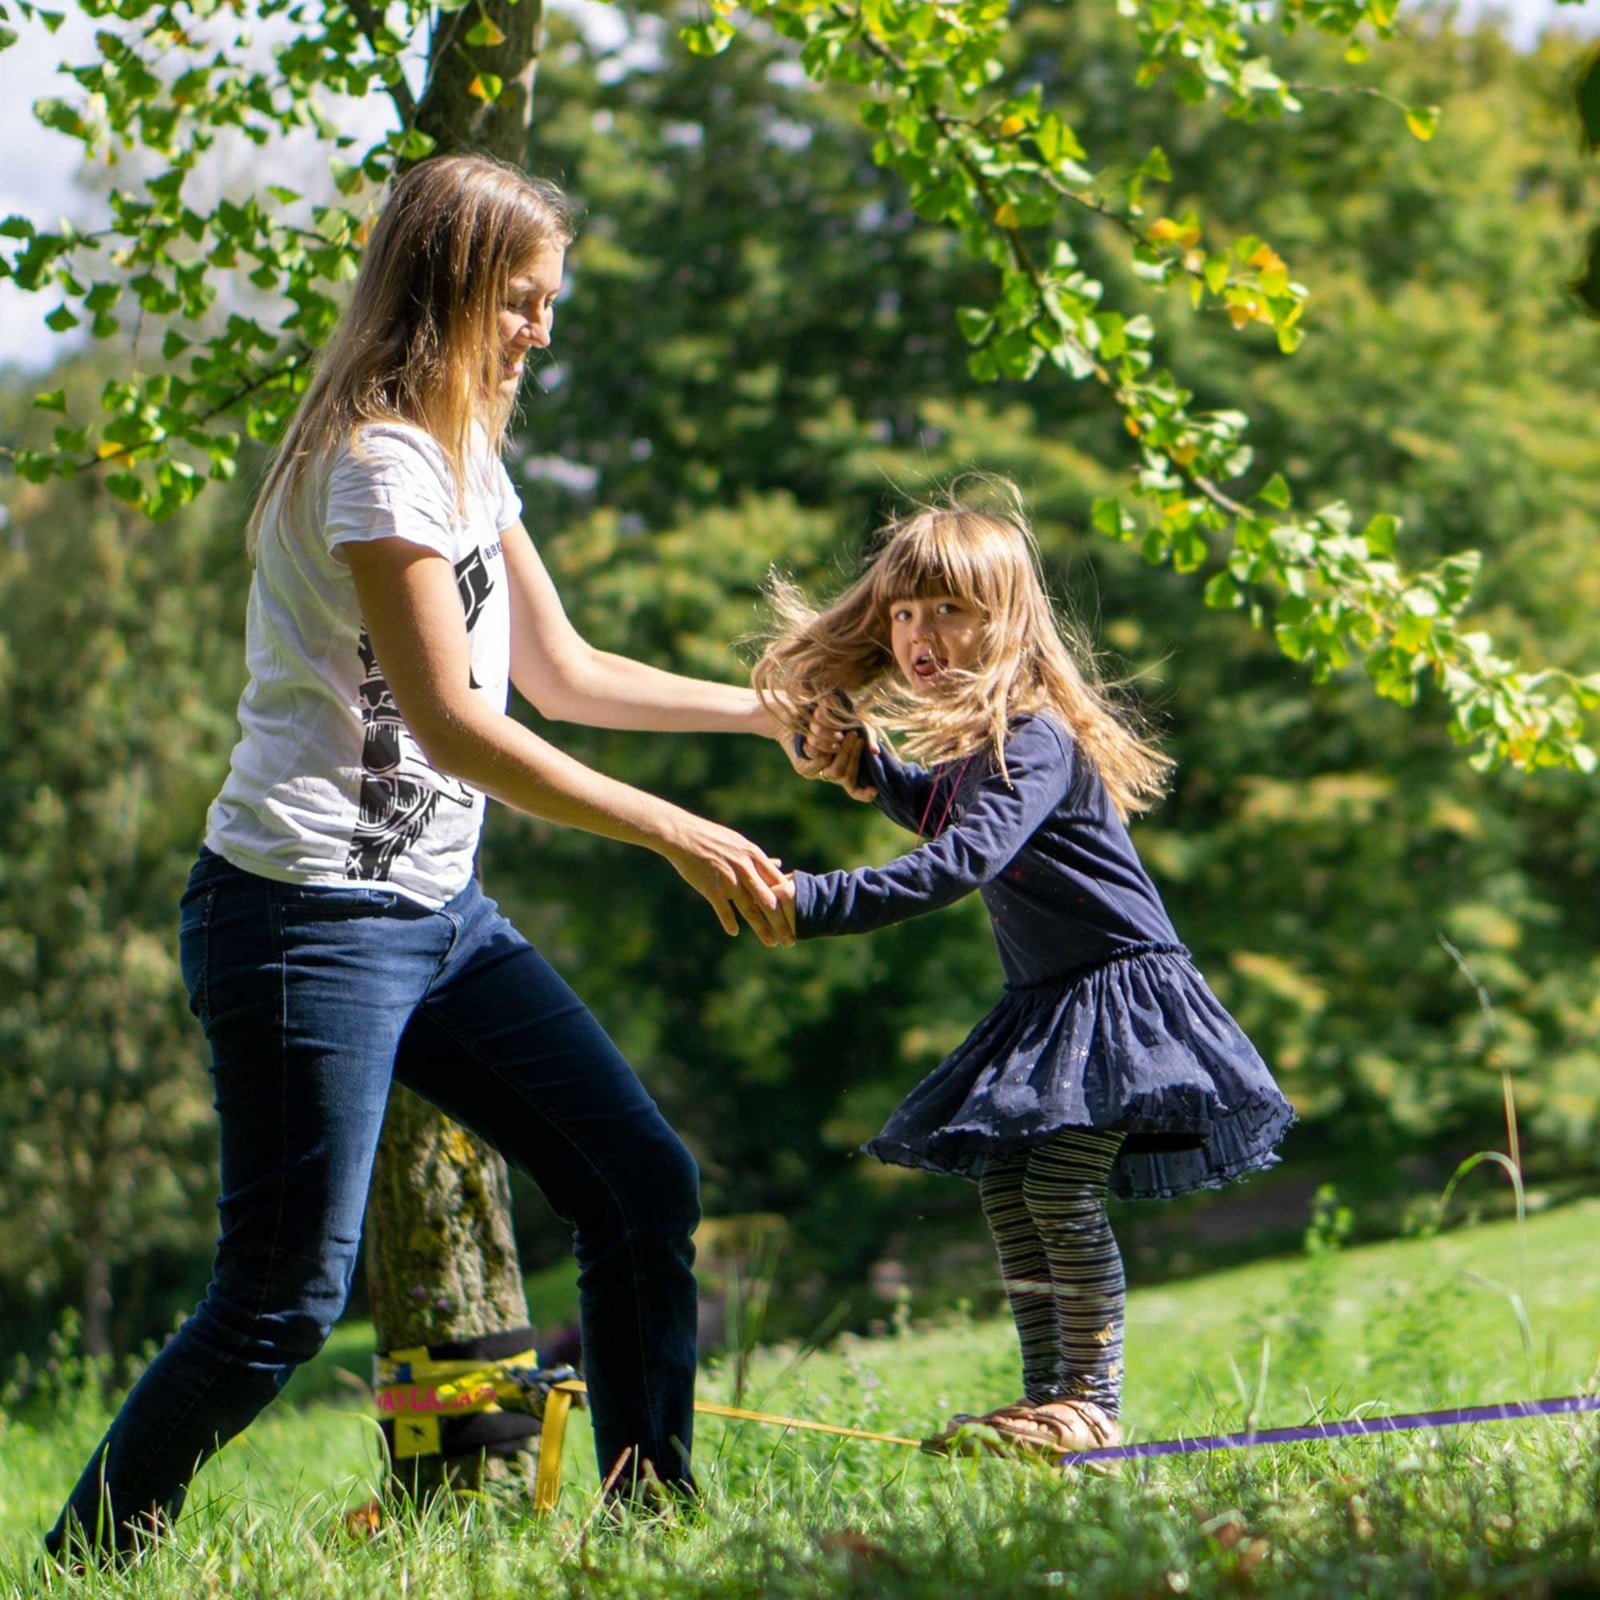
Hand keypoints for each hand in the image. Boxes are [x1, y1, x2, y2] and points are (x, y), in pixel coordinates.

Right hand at [664, 815, 794, 946]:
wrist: (683, 835)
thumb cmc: (713, 837)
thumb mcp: (741, 844)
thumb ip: (760, 859)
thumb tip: (779, 863)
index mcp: (754, 857)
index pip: (778, 883)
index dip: (789, 902)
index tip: (797, 917)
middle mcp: (746, 870)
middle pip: (769, 901)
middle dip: (781, 923)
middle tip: (791, 940)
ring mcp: (729, 880)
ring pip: (750, 910)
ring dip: (762, 929)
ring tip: (772, 943)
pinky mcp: (712, 888)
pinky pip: (724, 910)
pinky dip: (729, 922)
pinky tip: (734, 932)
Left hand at [780, 698, 877, 802]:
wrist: (796, 713)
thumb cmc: (829, 719)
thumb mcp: (852, 726)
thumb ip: (867, 737)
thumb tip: (875, 752)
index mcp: (842, 769)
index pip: (854, 791)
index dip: (864, 794)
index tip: (875, 790)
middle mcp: (829, 775)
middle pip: (847, 777)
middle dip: (854, 756)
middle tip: (858, 737)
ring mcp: (815, 773)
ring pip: (835, 772)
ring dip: (844, 753)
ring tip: (847, 735)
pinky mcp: (802, 768)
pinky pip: (819, 766)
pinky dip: (826, 753)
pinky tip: (832, 741)